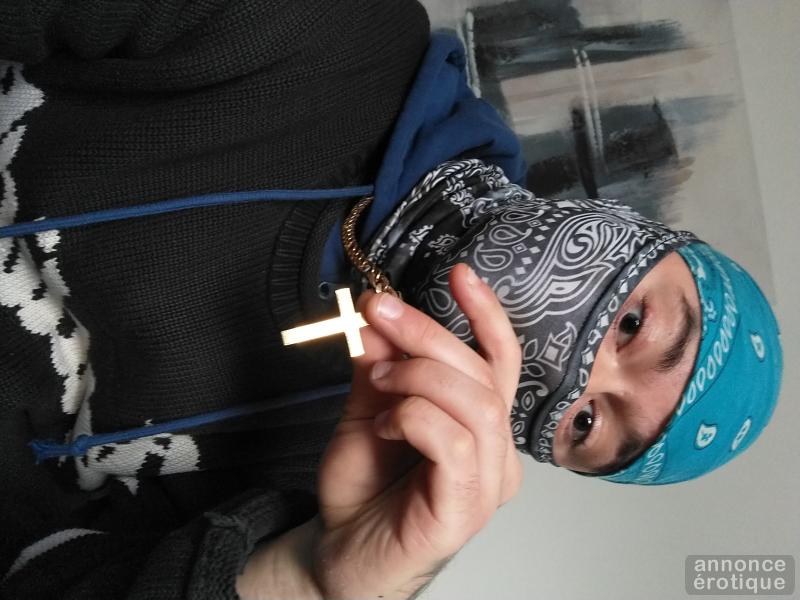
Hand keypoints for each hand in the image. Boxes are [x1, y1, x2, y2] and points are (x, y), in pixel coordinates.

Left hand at [313, 263, 522, 599]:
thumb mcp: (368, 409)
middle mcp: (496, 452)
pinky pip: (456, 443)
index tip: (460, 274)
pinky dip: (415, 417)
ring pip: (476, 402)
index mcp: (481, 425)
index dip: (487, 314)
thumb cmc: (364, 488)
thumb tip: (381, 318)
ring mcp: (487, 483)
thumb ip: (380, 366)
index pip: (501, 360)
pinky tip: (386, 424)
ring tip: (378, 381)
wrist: (340, 553)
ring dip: (418, 376)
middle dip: (427, 332)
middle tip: (379, 314)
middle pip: (483, 372)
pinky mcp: (465, 508)